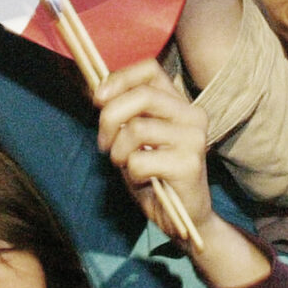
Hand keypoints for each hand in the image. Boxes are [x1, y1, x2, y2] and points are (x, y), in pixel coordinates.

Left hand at [94, 59, 212, 239]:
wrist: (183, 218)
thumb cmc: (153, 174)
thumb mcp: (132, 136)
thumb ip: (120, 111)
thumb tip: (93, 88)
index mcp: (179, 103)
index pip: (150, 69)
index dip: (119, 78)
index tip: (98, 98)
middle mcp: (192, 115)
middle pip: (142, 95)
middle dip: (110, 117)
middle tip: (103, 142)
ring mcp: (194, 139)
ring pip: (137, 129)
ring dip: (119, 151)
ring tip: (125, 164)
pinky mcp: (190, 164)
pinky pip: (140, 160)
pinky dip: (130, 173)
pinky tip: (143, 180)